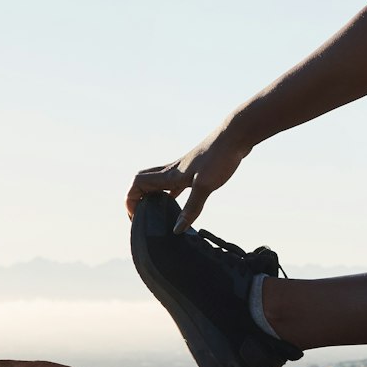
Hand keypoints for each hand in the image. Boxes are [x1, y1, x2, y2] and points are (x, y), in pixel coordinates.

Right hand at [126, 127, 250, 231]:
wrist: (236, 136)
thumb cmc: (219, 157)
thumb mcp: (205, 186)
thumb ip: (191, 208)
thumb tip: (176, 230)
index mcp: (170, 175)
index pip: (137, 184)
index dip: (130, 200)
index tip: (136, 217)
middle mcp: (172, 171)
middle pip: (143, 182)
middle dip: (136, 198)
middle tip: (141, 216)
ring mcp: (183, 170)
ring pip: (158, 183)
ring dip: (151, 196)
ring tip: (156, 214)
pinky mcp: (195, 170)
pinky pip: (175, 183)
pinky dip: (170, 194)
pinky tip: (178, 203)